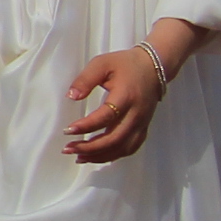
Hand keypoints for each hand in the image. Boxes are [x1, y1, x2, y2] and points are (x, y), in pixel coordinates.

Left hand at [64, 29, 189, 162]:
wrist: (153, 67)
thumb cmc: (125, 64)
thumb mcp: (102, 63)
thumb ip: (86, 79)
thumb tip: (71, 97)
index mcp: (126, 97)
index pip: (106, 117)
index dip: (86, 126)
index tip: (67, 131)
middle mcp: (136, 114)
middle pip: (114, 139)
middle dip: (89, 148)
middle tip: (68, 149)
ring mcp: (142, 123)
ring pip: (122, 148)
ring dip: (100, 156)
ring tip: (79, 157)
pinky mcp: (143, 128)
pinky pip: (130, 148)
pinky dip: (113, 155)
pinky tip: (97, 157)